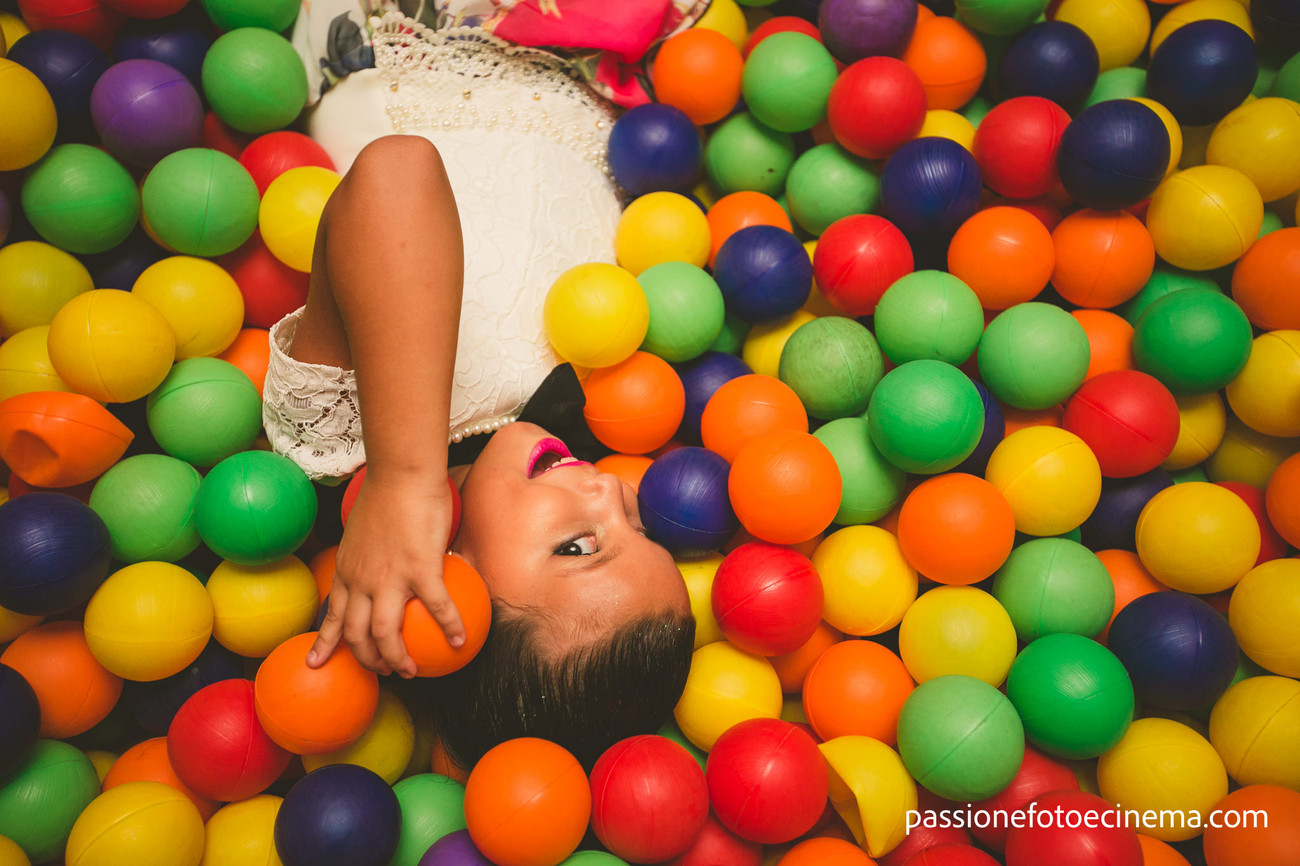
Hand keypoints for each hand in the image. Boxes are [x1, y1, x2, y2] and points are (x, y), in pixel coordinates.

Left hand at [307, 472, 464, 675]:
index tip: (317, 663)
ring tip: (412, 671)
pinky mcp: (420, 570)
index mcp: (347, 570)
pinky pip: (436, 608)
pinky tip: (461, 640)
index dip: (325, 643)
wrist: (402, 474)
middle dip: (366, 660)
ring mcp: (390, 578)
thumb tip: (387, 564)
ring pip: (384, 634)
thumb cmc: (387, 493)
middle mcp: (362, 580)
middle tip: (382, 672)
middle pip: (356, 634)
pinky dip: (449, 627)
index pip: (333, 615)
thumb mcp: (362, 530)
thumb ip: (370, 554)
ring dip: (397, 659)